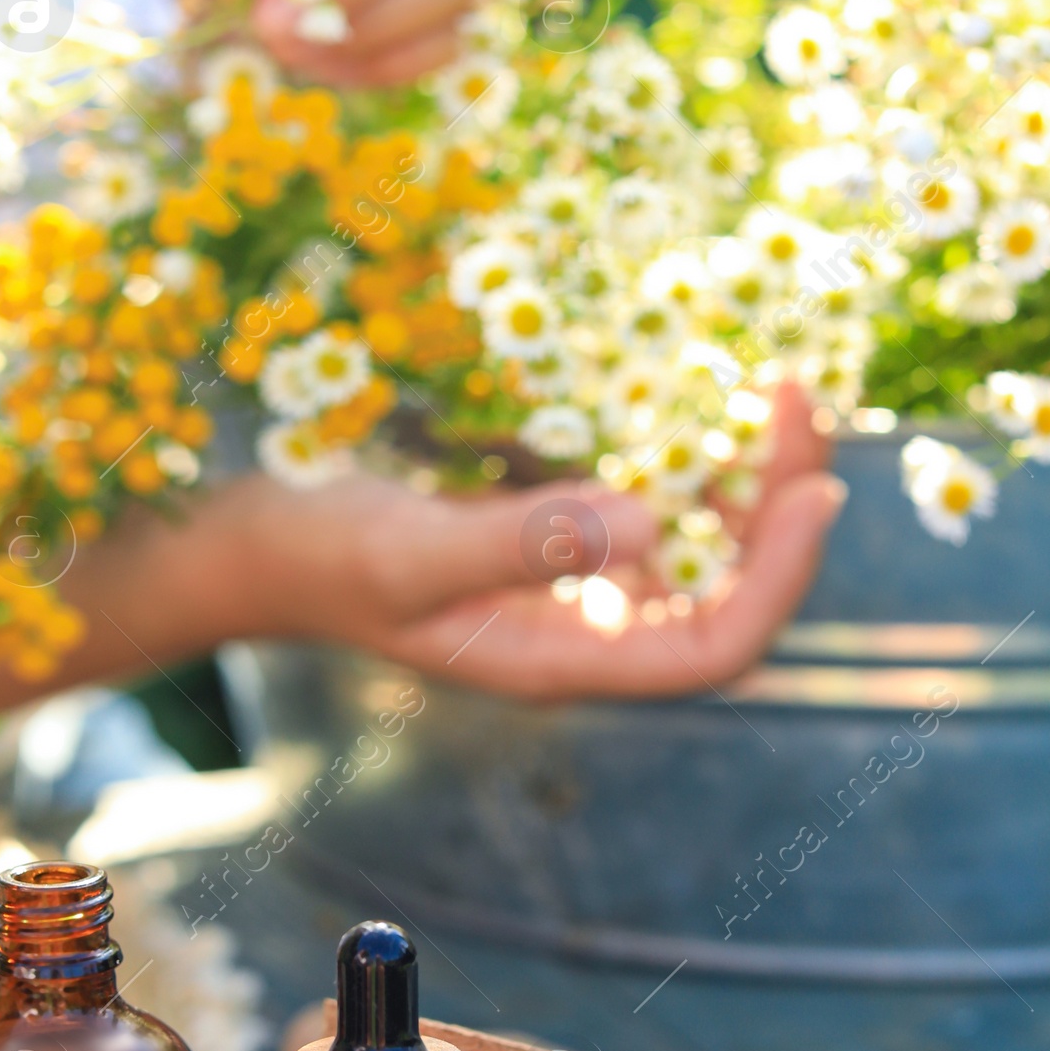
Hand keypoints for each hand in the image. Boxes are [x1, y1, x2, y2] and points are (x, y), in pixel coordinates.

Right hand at [12, 385, 843, 708]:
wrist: (234, 541)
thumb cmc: (307, 555)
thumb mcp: (406, 550)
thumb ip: (524, 541)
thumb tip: (651, 515)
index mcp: (557, 660)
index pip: (712, 647)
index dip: (779, 578)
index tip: (814, 484)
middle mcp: (577, 633)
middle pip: (723, 593)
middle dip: (776, 508)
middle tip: (800, 400)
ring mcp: (563, 587)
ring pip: (694, 548)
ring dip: (738, 479)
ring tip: (765, 390)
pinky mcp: (542, 539)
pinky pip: (643, 507)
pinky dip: (677, 456)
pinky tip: (682, 398)